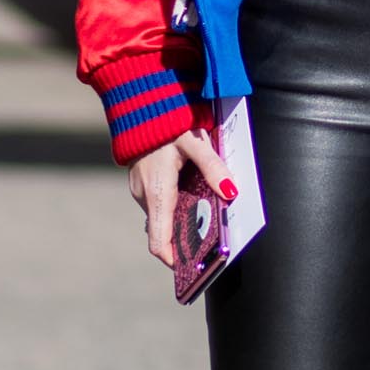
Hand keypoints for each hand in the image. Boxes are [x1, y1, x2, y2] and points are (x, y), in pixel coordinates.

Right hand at [128, 127, 231, 270]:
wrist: (138, 100)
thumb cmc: (166, 120)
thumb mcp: (194, 142)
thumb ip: (213, 167)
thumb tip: (231, 192)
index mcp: (156, 192)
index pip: (159, 242)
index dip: (174, 260)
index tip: (191, 269)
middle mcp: (144, 194)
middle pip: (166, 228)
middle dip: (186, 235)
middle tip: (210, 238)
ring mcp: (140, 187)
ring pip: (164, 212)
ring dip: (182, 214)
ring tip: (207, 212)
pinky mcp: (142, 179)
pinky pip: (160, 198)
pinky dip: (175, 200)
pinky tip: (192, 189)